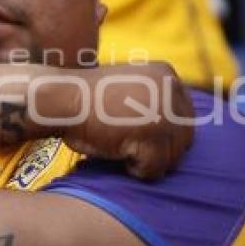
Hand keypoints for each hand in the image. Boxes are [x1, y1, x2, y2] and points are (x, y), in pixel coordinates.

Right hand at [65, 63, 194, 179]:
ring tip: (121, 147)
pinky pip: (155, 169)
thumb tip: (179, 133)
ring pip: (172, 158)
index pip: (185, 118)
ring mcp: (164, 112)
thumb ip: (155, 100)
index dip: (164, 135)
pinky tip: (118, 155)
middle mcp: (171, 90)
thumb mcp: (130, 86)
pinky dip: (136, 170)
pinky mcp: (152, 134)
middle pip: (184, 140)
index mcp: (167, 75)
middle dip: (159, 150)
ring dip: (147, 161)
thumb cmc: (87, 99)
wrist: (59, 99)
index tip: (138, 135)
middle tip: (129, 146)